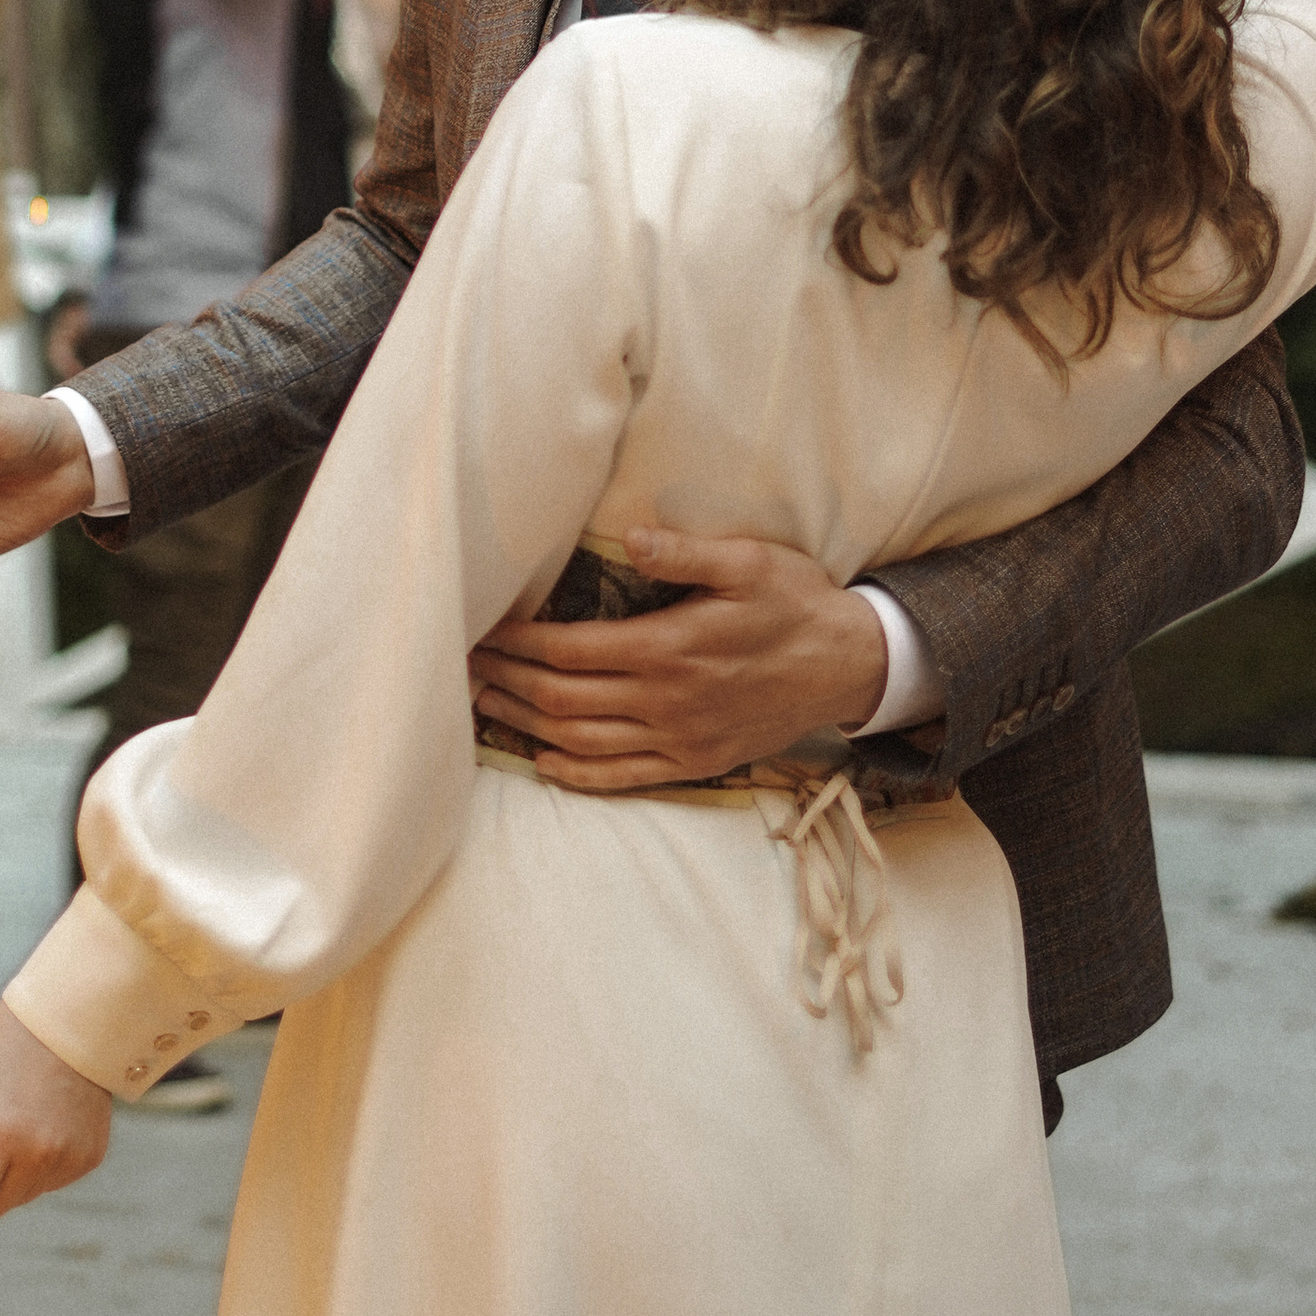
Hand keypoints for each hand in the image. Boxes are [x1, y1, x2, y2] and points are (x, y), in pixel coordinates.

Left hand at [0, 1002, 110, 1240]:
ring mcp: (66, 1159)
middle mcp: (35, 1155)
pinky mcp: (88, 1159)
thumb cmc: (6, 1048)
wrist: (72, 1017)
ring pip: (20, 1199)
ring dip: (7, 1181)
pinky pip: (49, 1183)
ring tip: (15, 1125)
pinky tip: (43, 1126)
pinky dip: (38, 1168)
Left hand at [469, 528, 889, 790]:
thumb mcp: (750, 562)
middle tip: (464, 666)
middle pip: (562, 699)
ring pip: (580, 741)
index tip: (482, 630)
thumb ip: (684, 553)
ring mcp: (679, 739)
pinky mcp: (694, 763)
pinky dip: (573, 773)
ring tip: (484, 705)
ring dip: (525, 724)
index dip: (518, 642)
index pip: (569, 650)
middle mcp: (666, 701)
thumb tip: (629, 538)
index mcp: (669, 648)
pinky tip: (541, 760)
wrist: (851, 666)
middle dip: (507, 681)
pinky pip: (621, 777)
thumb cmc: (797, 603)